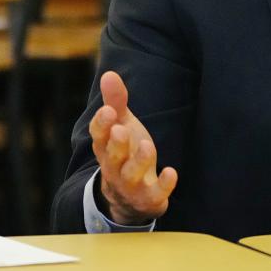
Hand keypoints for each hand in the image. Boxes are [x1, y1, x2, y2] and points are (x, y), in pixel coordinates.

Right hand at [89, 71, 177, 225]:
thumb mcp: (121, 125)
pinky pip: (155, 194)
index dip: (101, 124)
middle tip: (121, 129)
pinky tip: (171, 172)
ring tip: (148, 146)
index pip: (98, 136)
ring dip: (139, 161)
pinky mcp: (149, 198)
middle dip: (116, 144)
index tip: (108, 110)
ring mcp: (131, 185)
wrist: (130, 196)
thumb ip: (116, 102)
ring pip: (131, 175)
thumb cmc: (125, 151)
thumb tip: (109, 73)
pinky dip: (164, 185)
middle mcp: (114, 167)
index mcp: (106, 148)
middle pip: (112, 157)